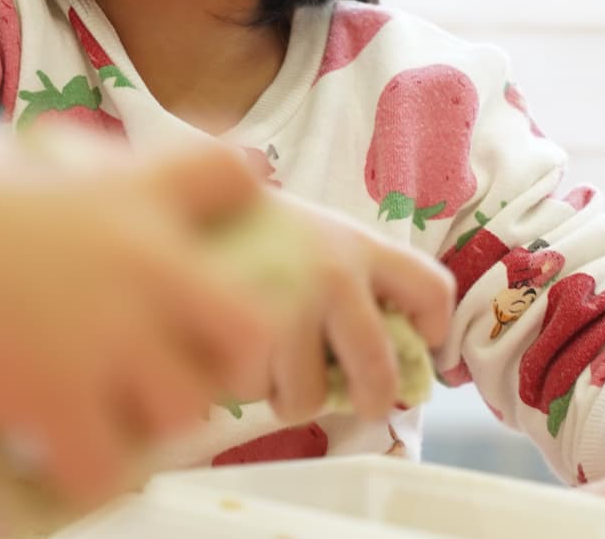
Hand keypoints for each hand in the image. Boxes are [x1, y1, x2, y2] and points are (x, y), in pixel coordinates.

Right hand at [0, 128, 273, 510]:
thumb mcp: (24, 164)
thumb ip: (71, 184)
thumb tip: (67, 188)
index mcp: (132, 193)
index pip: (236, 176)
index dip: (243, 208)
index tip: (212, 240)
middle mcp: (142, 260)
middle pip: (249, 328)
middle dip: (222, 360)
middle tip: (175, 368)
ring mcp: (107, 331)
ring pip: (185, 411)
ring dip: (149, 422)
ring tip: (103, 418)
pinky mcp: (57, 394)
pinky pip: (110, 467)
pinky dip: (88, 476)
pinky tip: (56, 458)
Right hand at [248, 189, 454, 422]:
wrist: (169, 202)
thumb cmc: (241, 225)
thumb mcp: (305, 233)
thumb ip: (346, 276)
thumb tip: (395, 346)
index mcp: (358, 245)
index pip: (431, 290)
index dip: (435, 329)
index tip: (422, 346)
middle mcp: (334, 274)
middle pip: (380, 371)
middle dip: (371, 399)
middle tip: (358, 403)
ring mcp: (291, 305)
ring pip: (311, 396)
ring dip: (288, 394)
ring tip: (266, 363)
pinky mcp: (245, 333)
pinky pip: (257, 392)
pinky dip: (244, 384)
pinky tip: (226, 349)